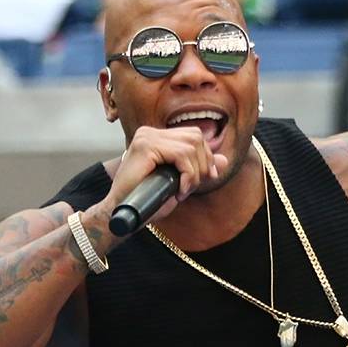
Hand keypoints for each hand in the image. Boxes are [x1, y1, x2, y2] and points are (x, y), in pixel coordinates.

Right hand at [99, 126, 229, 223]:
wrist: (123, 214)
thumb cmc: (148, 200)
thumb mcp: (180, 181)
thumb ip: (200, 168)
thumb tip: (224, 160)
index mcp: (157, 136)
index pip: (194, 136)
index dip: (206, 157)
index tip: (206, 178)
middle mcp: (150, 132)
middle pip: (195, 137)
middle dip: (203, 164)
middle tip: (191, 187)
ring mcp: (146, 137)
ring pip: (191, 146)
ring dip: (194, 173)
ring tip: (183, 191)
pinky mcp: (145, 146)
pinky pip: (181, 155)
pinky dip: (187, 175)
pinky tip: (179, 191)